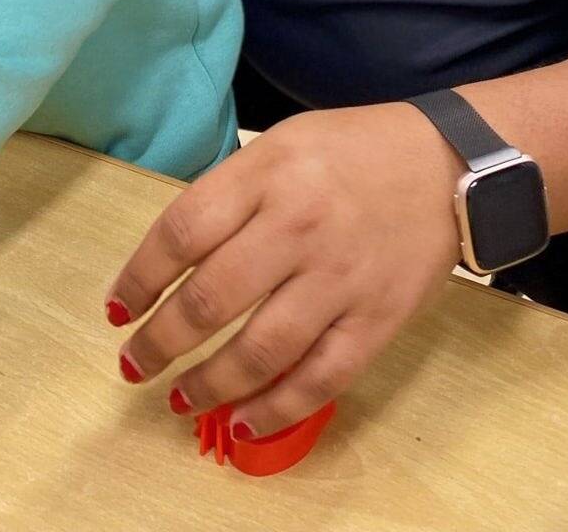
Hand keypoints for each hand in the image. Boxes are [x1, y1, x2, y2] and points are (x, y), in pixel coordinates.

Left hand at [104, 105, 463, 439]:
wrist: (450, 163)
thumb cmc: (354, 150)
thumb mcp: (282, 144)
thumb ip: (232, 194)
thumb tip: (175, 258)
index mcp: (268, 173)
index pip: (182, 232)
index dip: (139, 278)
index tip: (117, 308)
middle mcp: (298, 225)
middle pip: (210, 299)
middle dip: (160, 342)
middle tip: (133, 363)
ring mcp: (340, 278)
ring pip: (259, 350)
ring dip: (208, 385)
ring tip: (178, 398)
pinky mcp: (377, 319)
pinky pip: (320, 379)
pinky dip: (276, 410)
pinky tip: (244, 422)